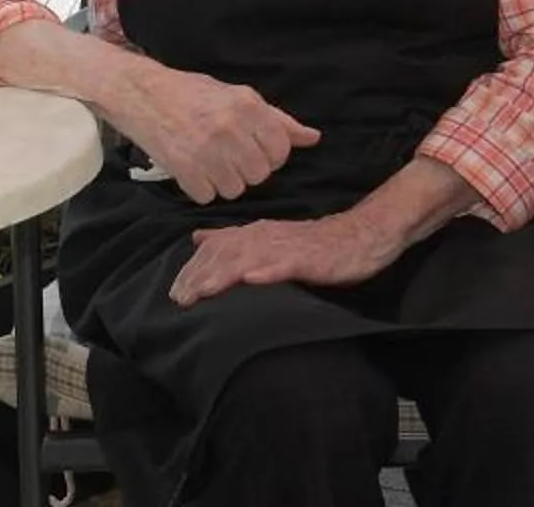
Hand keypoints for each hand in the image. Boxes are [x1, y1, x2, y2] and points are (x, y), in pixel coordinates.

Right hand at [105, 63, 319, 203]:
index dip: (271, 155)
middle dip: (248, 170)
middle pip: (260, 174)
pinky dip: (201, 188)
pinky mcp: (184, 169)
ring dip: (225, 182)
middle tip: (230, 156)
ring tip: (210, 162)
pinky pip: (208, 197)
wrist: (143, 94)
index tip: (255, 149)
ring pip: (236, 190)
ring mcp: (207, 150)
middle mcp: (231, 128)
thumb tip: (313, 138)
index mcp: (248, 106)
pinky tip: (193, 169)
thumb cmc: (194, 94)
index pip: (280, 151)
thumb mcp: (239, 96)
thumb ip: (277, 120)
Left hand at [169, 211, 399, 304]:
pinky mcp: (309, 258)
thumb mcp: (270, 239)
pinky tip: (253, 280)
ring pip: (249, 258)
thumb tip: (199, 238)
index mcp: (255, 233)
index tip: (174, 293)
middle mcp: (265, 235)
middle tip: (179, 299)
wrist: (360, 235)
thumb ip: (235, 239)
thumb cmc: (314, 243)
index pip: (215, 249)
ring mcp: (286, 246)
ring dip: (223, 274)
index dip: (193, 269)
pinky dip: (268, 271)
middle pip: (225, 254)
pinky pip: (285, 263)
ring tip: (203, 292)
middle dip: (200, 276)